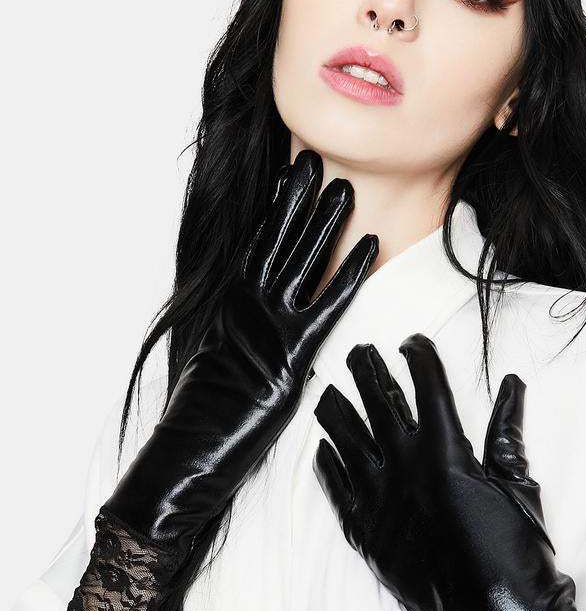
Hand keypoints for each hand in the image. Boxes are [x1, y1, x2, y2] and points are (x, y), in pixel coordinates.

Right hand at [105, 148, 378, 560]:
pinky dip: (350, 274)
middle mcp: (248, 304)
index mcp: (231, 302)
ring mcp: (269, 325)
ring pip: (302, 261)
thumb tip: (254, 315)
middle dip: (299, 200)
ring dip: (325, 223)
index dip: (277, 209)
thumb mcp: (221, 356)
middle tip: (316, 162)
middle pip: (278, 241)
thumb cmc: (204, 411)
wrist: (190, 448)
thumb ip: (241, 328)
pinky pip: (328, 306)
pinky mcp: (291, 353)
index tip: (290, 175)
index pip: (258, 245)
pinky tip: (370, 247)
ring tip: (345, 188)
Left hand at [312, 333, 585, 610]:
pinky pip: (336, 491)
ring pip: (347, 441)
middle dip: (366, 372)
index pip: (427, 387)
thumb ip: (507, 435)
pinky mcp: (365, 534)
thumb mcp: (520, 487)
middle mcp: (404, 467)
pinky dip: (327, 467)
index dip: (418, 358)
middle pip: (377, 404)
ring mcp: (379, 500)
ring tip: (328, 392)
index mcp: (446, 449)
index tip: (410, 343)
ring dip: (337, 411)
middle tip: (358, 352)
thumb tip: (511, 386)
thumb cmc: (517, 554)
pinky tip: (321, 451)